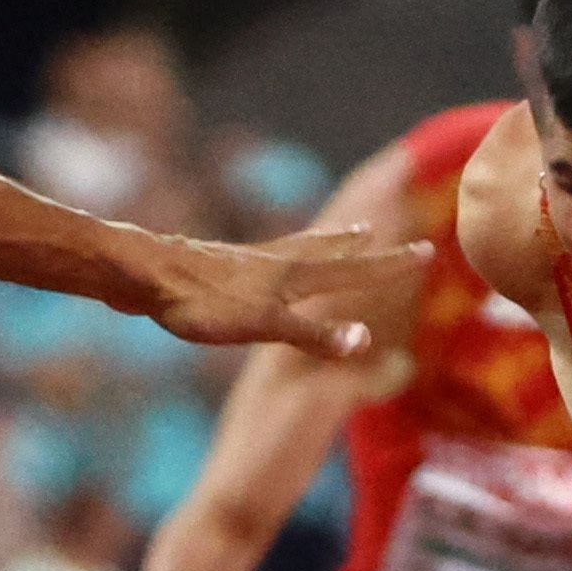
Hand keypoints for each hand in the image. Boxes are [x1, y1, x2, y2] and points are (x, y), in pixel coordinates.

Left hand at [147, 228, 428, 361]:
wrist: (143, 276)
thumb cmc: (201, 304)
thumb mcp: (262, 327)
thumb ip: (313, 336)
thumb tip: (366, 341)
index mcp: (293, 277)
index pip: (355, 272)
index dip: (391, 266)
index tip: (428, 250)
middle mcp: (278, 262)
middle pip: (333, 253)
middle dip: (366, 248)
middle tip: (392, 230)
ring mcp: (250, 262)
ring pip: (304, 248)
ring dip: (332, 241)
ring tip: (352, 231)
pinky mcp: (224, 266)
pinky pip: (273, 256)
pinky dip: (290, 252)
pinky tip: (274, 259)